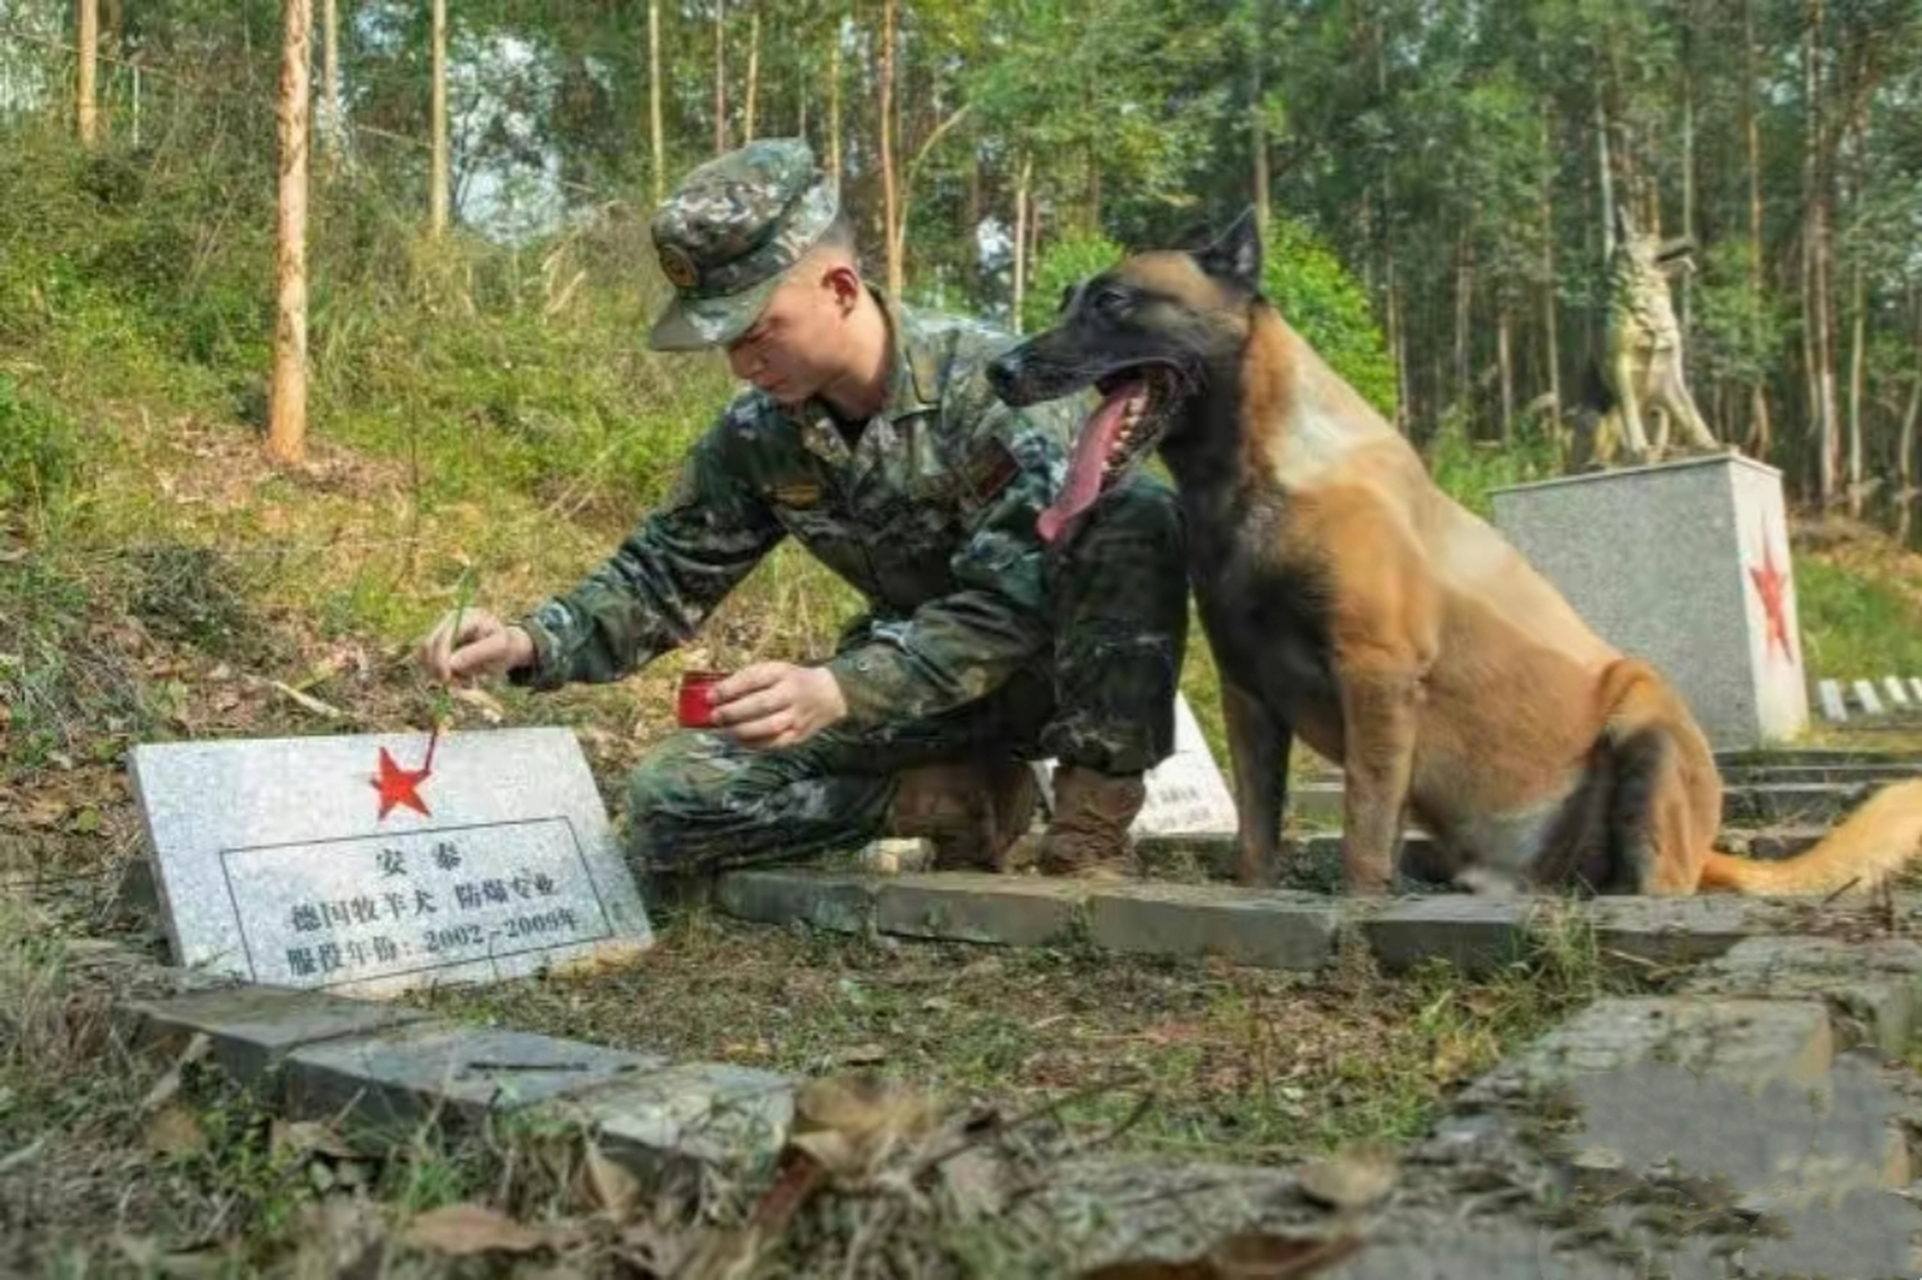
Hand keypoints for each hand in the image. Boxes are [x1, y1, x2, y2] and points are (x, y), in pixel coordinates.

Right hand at [415, 608, 534, 683]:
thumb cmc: (506, 646)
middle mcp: (449, 621)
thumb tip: (450, 664)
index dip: (440, 659)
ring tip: (461, 679)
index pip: (443, 637)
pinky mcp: (437, 644)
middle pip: (427, 645)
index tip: (446, 679)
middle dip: (436, 667)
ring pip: (424, 655)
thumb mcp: (498, 649)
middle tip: (451, 685)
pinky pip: (428, 662)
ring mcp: (441, 631)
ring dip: (437, 672)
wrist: (508, 645)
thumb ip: (475, 654)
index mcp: (466, 617)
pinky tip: (457, 676)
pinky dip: (439, 672)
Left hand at [709, 661, 847, 749]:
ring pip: (768, 727)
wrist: (828, 694)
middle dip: (733, 712)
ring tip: (725, 730)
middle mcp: (792, 694)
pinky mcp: (799, 735)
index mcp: (783, 673)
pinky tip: (740, 740)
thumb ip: (748, 679)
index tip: (710, 696)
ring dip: (742, 731)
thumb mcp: (774, 670)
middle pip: (761, 705)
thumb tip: (716, 694)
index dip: (730, 688)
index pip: (754, 679)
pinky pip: (774, 743)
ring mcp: (797, 717)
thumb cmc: (791, 680)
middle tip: (715, 717)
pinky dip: (754, 744)